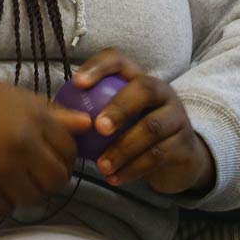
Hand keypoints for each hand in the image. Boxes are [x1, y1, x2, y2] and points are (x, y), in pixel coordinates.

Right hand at [0, 82, 90, 215]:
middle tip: (37, 173)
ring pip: (34, 199)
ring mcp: (1, 172)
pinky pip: (6, 210)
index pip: (69, 149)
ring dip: (28, 194)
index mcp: (33, 121)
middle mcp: (21, 147)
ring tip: (16, 181)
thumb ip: (52, 113)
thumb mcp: (13, 98)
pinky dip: (3, 203)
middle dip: (51, 179)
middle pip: (57, 179)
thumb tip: (87, 125)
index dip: (65, 155)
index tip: (53, 155)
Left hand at [71, 49, 216, 194]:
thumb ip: (93, 113)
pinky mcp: (184, 144)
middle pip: (144, 89)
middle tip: (98, 128)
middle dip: (119, 107)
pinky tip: (114, 179)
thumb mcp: (119, 120)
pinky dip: (133, 169)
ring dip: (123, 149)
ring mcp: (178, 117)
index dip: (99, 67)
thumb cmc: (136, 135)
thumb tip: (55, 117)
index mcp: (140, 79)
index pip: (120, 60)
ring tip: (101, 166)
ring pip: (152, 128)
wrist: (180, 158)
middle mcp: (163, 92)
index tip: (77, 84)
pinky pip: (158, 156)